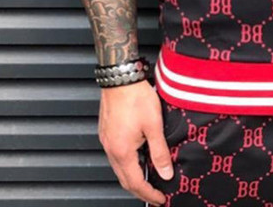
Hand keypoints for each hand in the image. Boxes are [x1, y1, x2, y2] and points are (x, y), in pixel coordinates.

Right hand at [97, 78, 173, 204]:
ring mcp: (106, 140)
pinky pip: (115, 155)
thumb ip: (160, 151)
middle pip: (124, 179)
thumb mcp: (154, 125)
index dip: (148, 194)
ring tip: (149, 177)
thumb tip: (166, 173)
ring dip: (132, 176)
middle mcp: (111, 148)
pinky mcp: (106, 131)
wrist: (120, 77)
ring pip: (118, 167)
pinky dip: (127, 162)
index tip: (160, 199)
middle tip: (154, 194)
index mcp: (122, 151)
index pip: (135, 182)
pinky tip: (138, 157)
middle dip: (139, 189)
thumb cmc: (136, 97)